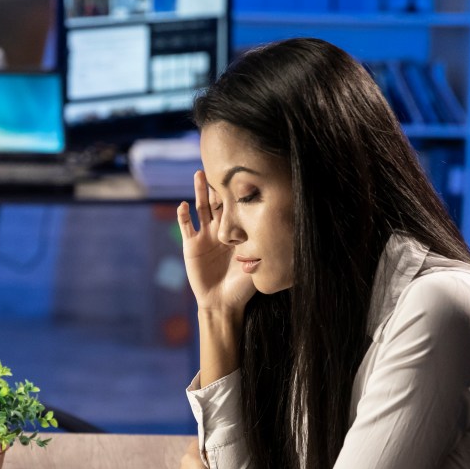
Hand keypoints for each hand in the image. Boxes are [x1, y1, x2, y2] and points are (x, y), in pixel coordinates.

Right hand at [177, 169, 255, 313]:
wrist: (223, 303)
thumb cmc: (242, 287)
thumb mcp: (258, 264)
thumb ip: (265, 249)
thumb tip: (285, 235)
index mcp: (236, 234)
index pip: (236, 208)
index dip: (237, 193)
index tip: (243, 174)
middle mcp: (220, 232)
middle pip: (218, 202)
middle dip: (218, 185)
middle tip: (219, 165)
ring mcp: (205, 237)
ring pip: (201, 208)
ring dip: (200, 191)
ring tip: (199, 174)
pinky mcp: (191, 246)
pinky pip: (187, 227)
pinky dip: (183, 216)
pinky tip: (183, 205)